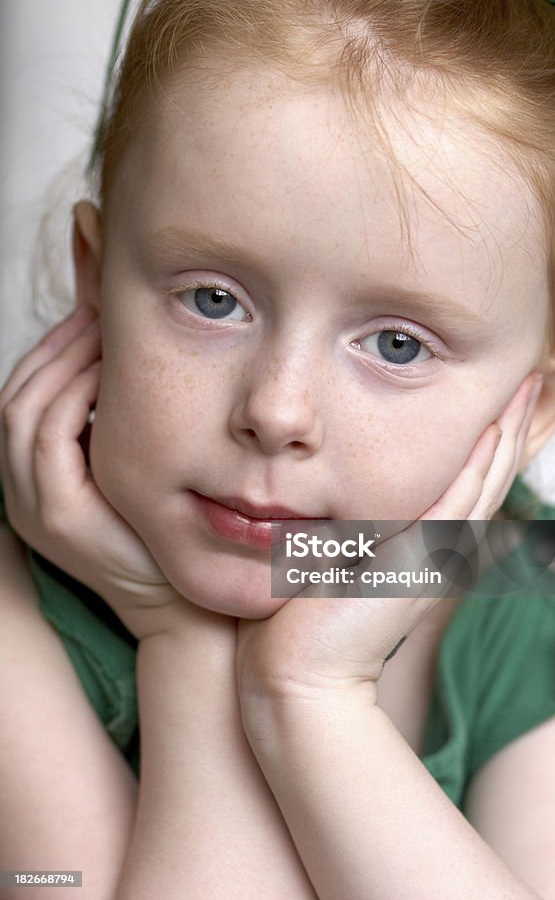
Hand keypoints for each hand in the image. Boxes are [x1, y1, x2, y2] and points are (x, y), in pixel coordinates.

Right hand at [0, 306, 196, 639]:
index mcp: (33, 480)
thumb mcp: (129, 470)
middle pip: (14, 397)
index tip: (88, 318)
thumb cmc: (163, 530)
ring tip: (102, 336)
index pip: (22, 398)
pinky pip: (50, 439)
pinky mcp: (57, 518)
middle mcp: (20, 493)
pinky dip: (72, 398)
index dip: (49, 352)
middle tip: (95, 315)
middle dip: (53, 348)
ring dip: (62, 363)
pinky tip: (106, 376)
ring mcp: (32, 507)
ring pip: (22, 411)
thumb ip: (112, 427)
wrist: (177, 601)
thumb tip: (124, 365)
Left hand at [235, 372, 542, 706]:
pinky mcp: (419, 562)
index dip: (489, 440)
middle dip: (510, 425)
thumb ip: (342, 531)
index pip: (466, 482)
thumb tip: (323, 501)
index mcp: (423, 548)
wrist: (297, 675)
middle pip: (488, 475)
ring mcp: (434, 556)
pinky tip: (495, 432)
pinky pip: (459, 504)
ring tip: (528, 389)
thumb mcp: (330, 560)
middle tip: (532, 378)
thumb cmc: (300, 624)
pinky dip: (479, 467)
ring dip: (507, 433)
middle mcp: (438, 550)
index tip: (500, 397)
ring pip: (483, 482)